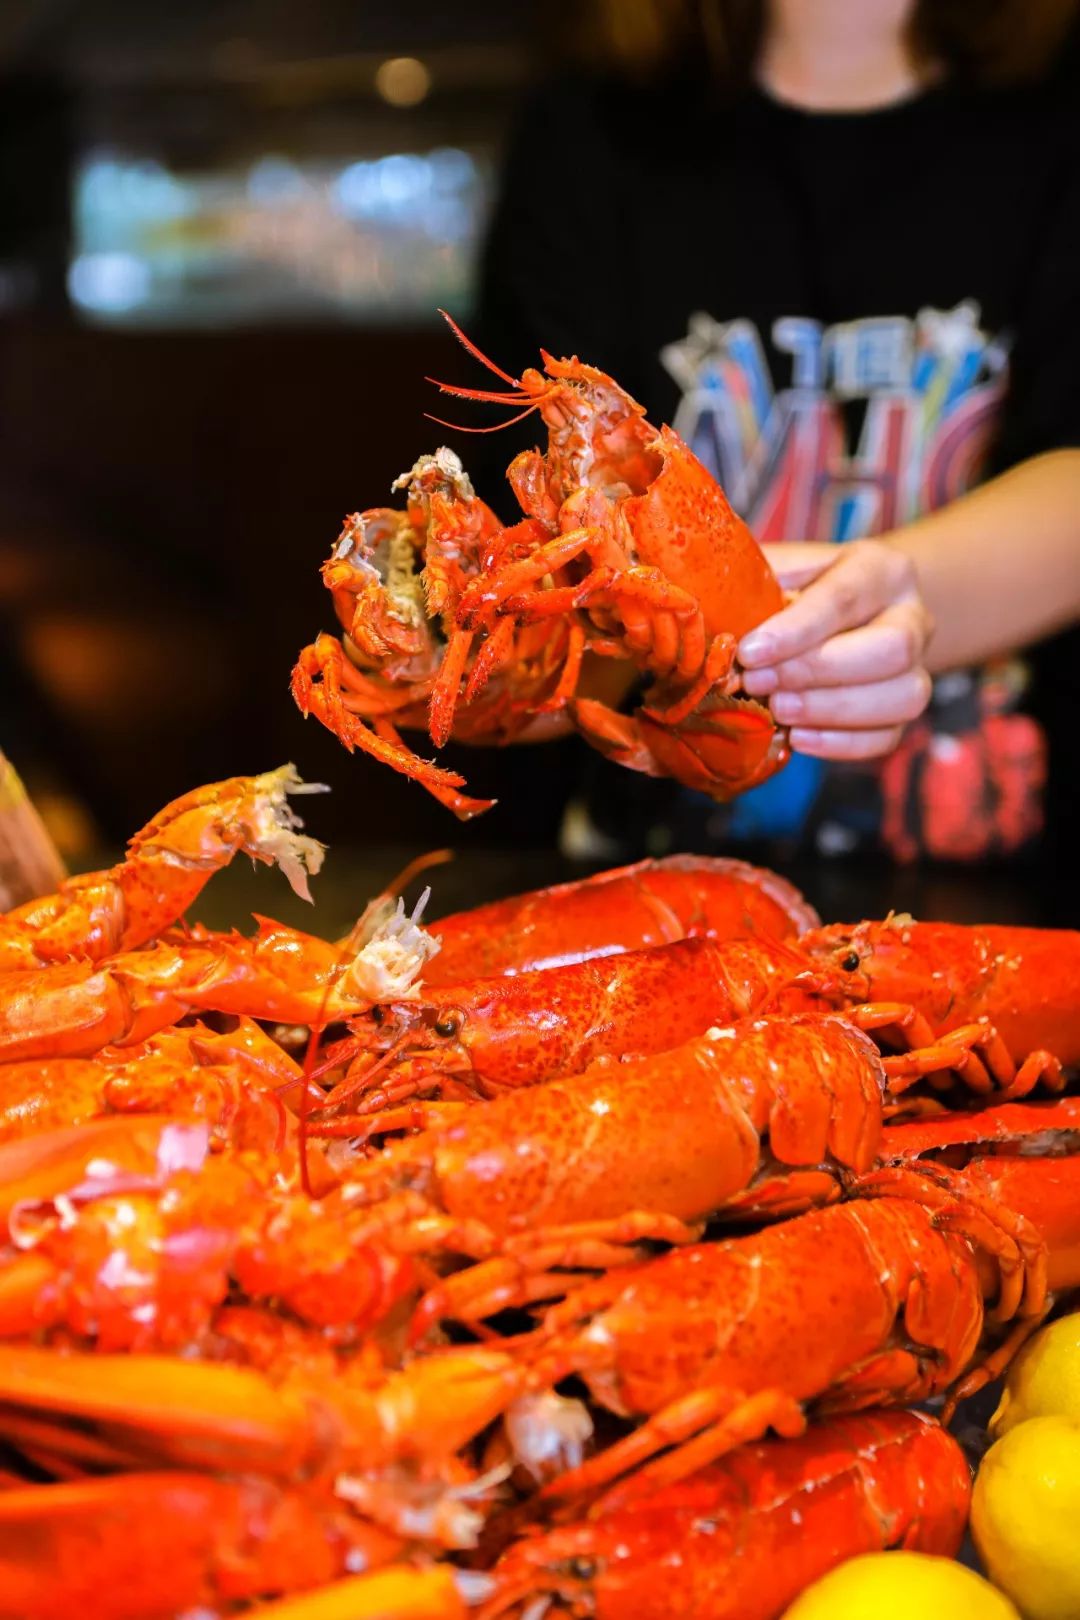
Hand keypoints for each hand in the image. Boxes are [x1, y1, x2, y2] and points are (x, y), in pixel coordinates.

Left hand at [737, 540, 933, 760]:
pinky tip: (797, 738)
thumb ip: (755, 588)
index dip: (796, 630)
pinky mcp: (904, 712)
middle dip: (816, 672)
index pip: (845, 597)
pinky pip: (888, 736)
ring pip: (902, 697)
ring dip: (830, 710)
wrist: (847, 614)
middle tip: (758, 683)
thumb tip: (717, 619)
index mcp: (880, 570)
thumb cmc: (799, 589)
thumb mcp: (779, 572)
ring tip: (777, 711)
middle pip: (891, 648)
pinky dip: (840, 744)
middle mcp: (913, 615)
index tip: (750, 653)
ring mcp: (918, 667)